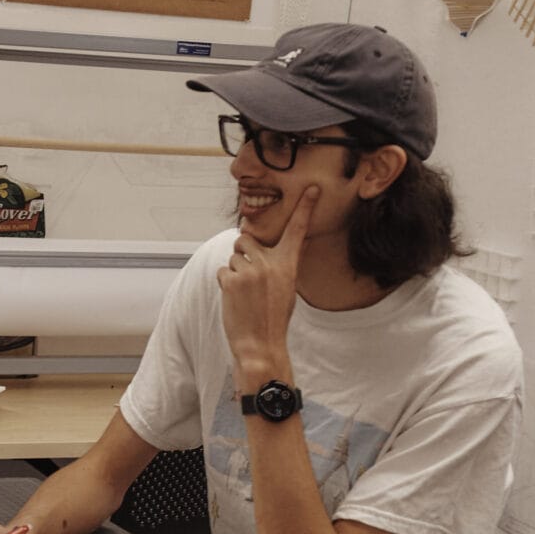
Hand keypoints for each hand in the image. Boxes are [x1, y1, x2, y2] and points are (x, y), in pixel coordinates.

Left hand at [218, 187, 316, 379]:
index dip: (305, 208)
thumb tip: (275, 245)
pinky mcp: (230, 280)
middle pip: (246, 240)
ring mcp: (249, 271)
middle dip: (243, 253)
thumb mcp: (287, 288)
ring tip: (245, 293)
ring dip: (235, 271)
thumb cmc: (274, 317)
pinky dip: (226, 283)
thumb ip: (281, 264)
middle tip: (249, 276)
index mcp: (288, 265)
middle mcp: (269, 264)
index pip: (297, 230)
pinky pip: (222, 271)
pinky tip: (236, 299)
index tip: (312, 189)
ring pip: (233, 257)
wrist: (260, 345)